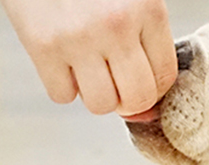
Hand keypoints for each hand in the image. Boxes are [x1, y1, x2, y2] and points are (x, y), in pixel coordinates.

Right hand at [2, 0, 175, 120]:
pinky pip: (62, 95)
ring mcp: (79, 38)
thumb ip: (147, 41)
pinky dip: (63, 85)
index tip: (140, 81)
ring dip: (96, 94)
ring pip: (100, 104)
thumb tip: (146, 110)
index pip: (165, 75)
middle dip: (128, 98)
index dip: (154, 87)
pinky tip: (64, 60)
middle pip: (136, 97)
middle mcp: (116, 26)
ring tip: (89, 67)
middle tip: (115, 80)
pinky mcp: (43, 46)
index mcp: (147, 9)